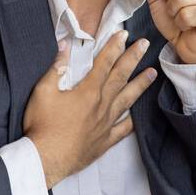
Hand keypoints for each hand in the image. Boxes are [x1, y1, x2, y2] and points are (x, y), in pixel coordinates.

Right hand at [22, 31, 155, 187]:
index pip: (105, 63)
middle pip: (121, 77)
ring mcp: (105, 124)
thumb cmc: (43, 125)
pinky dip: (131, 122)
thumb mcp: (43, 91)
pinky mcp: (104, 141)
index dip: (114, 47)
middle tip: (145, 45)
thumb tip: (65, 46)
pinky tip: (138, 116)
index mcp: (88, 91)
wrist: (46, 159)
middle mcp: (101, 105)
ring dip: (140, 85)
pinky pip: (123, 129)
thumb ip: (57, 68)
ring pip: (127, 100)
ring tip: (153, 73)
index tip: (124, 35)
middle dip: (133, 58)